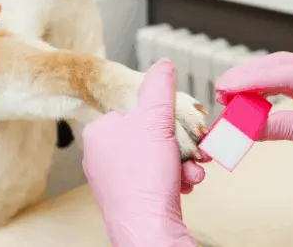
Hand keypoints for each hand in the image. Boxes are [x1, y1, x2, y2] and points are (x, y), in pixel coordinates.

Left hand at [82, 59, 203, 245]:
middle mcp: (101, 154)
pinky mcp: (129, 197)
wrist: (149, 228)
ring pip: (157, 157)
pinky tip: (184, 184)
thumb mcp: (156, 118)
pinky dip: (174, 179)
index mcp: (98, 131)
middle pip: (150, 135)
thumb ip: (160, 87)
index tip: (178, 127)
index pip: (135, 110)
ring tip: (190, 171)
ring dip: (181, 162)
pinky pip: (156, 177)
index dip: (163, 118)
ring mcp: (114, 178)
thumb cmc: (145, 176)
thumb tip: (163, 64)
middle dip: (179, 145)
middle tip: (194, 152)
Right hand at [215, 52, 292, 198]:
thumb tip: (248, 126)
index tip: (226, 85)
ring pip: (282, 76)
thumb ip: (287, 127)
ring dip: (255, 84)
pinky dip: (266, 96)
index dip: (253, 78)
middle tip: (222, 88)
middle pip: (281, 66)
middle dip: (250, 76)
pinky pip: (286, 92)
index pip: (287, 71)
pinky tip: (251, 103)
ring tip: (230, 95)